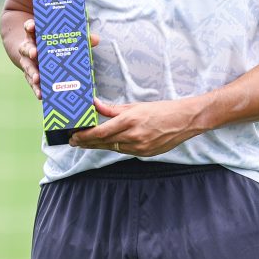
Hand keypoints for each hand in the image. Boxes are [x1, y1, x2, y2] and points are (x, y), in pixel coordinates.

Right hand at [18, 18, 99, 99]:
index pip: (30, 27)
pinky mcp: (30, 76)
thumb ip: (78, 38)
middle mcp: (29, 48)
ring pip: (27, 66)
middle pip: (26, 48)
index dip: (30, 26)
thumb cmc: (52, 45)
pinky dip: (36, 88)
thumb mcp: (62, 39)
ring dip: (32, 72)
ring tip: (38, 78)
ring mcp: (28, 62)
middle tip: (35, 53)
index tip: (33, 26)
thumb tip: (95, 39)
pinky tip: (41, 94)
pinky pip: (32, 82)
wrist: (37, 55)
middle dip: (30, 50)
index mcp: (36, 35)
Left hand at [69, 97, 202, 156]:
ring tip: (86, 143)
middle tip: (74, 141)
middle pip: (103, 143)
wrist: (185, 120)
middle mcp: (133, 136)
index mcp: (130, 121)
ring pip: (112, 148)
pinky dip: (113, 147)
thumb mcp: (135, 106)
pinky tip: (106, 144)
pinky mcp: (145, 153)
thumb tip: (95, 104)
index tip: (74, 136)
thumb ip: (113, 108)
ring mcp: (140, 147)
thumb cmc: (161, 110)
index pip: (100, 133)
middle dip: (86, 143)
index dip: (85, 136)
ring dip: (98, 146)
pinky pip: (124, 151)